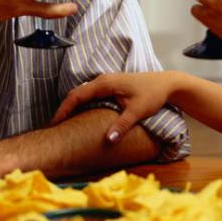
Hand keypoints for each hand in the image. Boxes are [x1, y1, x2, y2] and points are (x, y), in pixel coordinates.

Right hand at [51, 72, 173, 142]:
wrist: (167, 84)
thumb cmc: (153, 94)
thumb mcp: (138, 111)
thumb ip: (122, 125)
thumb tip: (108, 140)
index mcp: (105, 83)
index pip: (77, 95)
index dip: (63, 109)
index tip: (54, 123)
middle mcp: (103, 80)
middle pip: (76, 93)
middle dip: (64, 109)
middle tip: (55, 127)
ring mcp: (107, 82)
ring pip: (83, 93)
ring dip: (72, 106)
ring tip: (64, 123)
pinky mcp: (112, 86)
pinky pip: (91, 94)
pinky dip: (82, 104)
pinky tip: (81, 116)